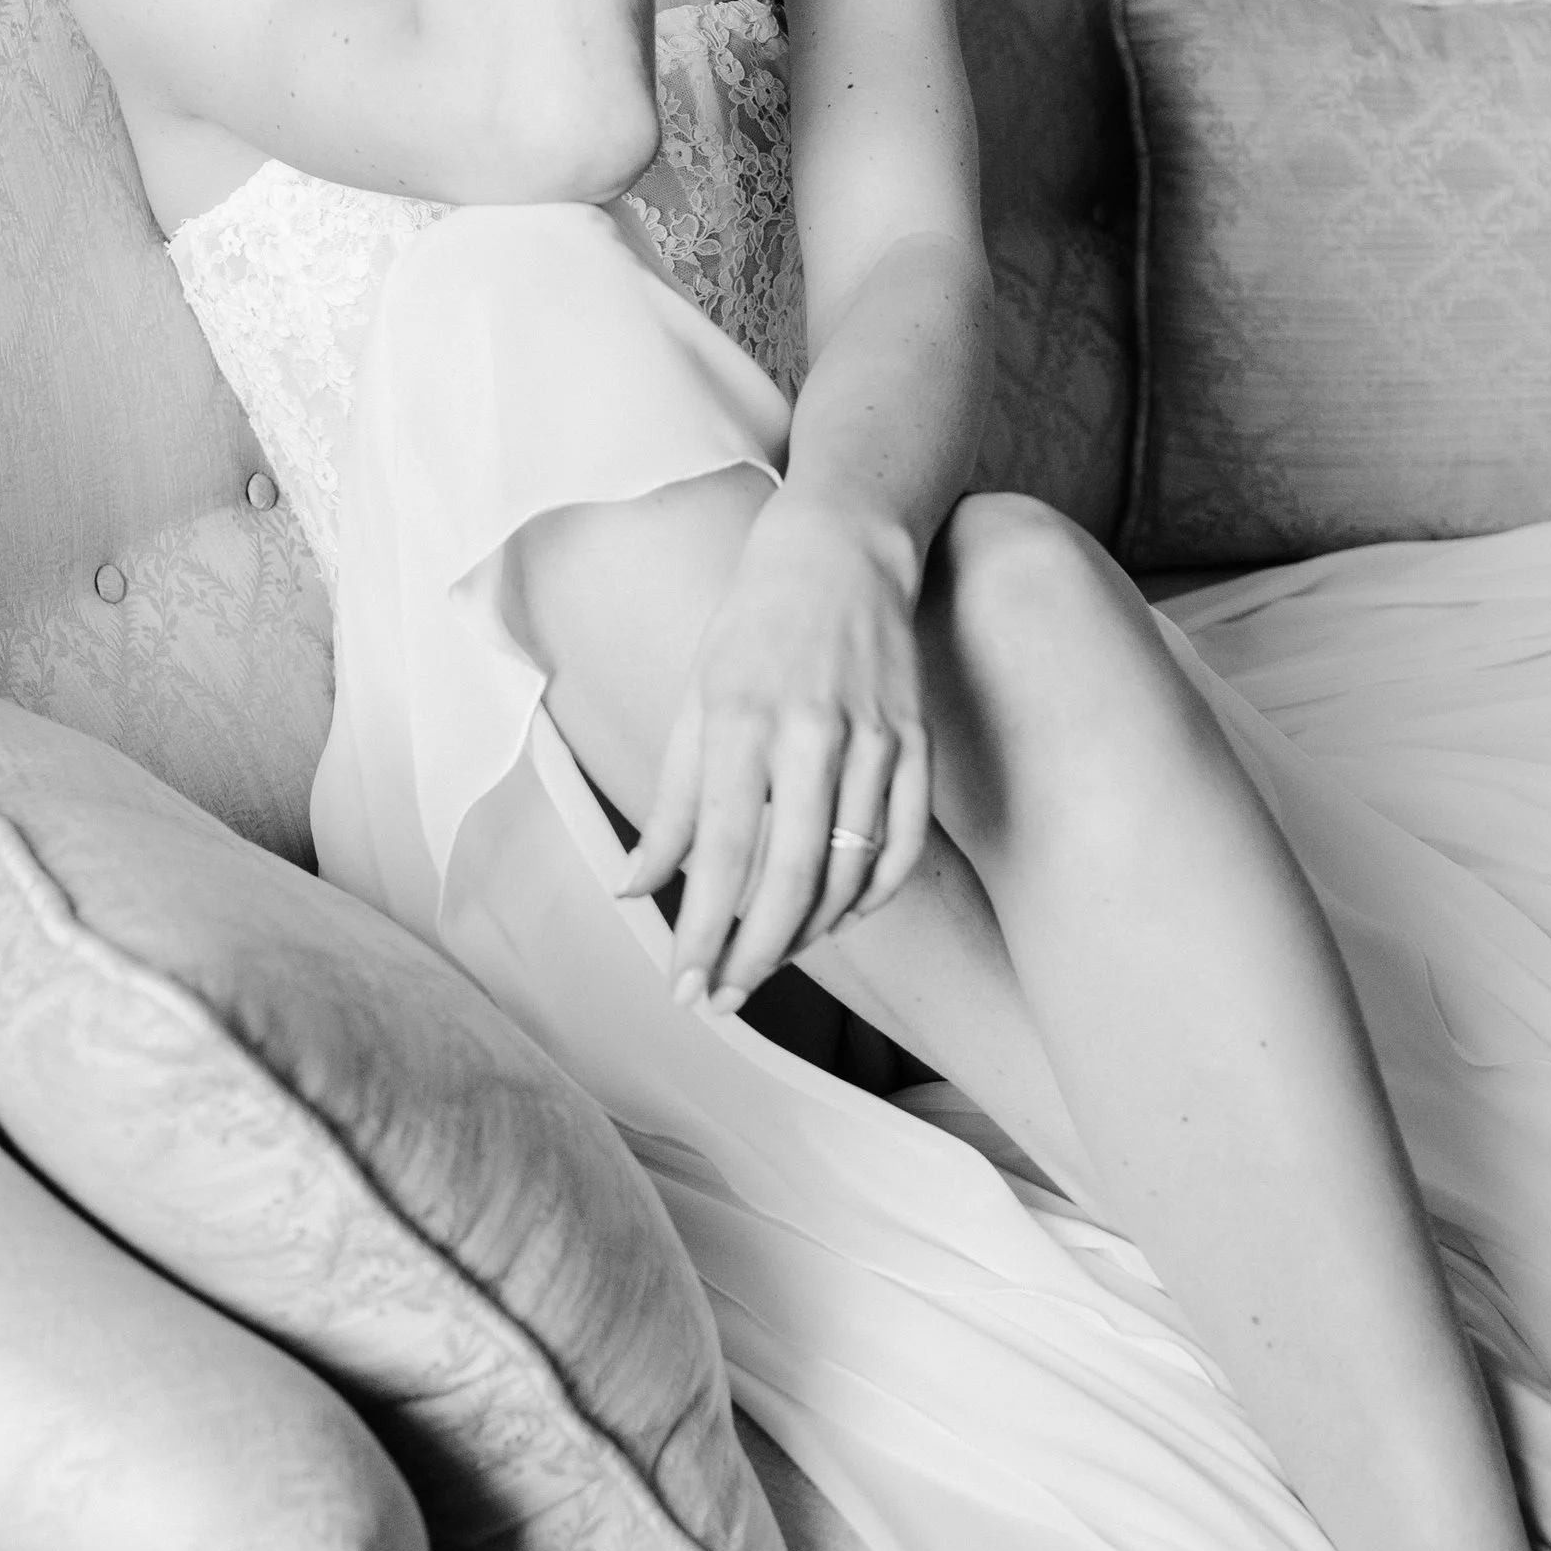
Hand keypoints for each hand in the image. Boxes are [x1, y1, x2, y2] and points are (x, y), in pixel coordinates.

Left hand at [616, 492, 933, 1011]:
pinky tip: (840, 918)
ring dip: (811, 935)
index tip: (686, 989)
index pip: (720, 854)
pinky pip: (904, 846)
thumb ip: (668, 804)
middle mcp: (810, 735)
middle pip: (791, 878)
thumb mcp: (694, 704)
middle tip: (727, 998)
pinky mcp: (918, 744)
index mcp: (740, 722)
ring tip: (770, 959)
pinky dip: (874, 896)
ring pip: (851, 872)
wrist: (841, 551)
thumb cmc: (752, 629)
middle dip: (756, 955)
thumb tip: (631, 886)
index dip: (703, 932)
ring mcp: (875, 740)